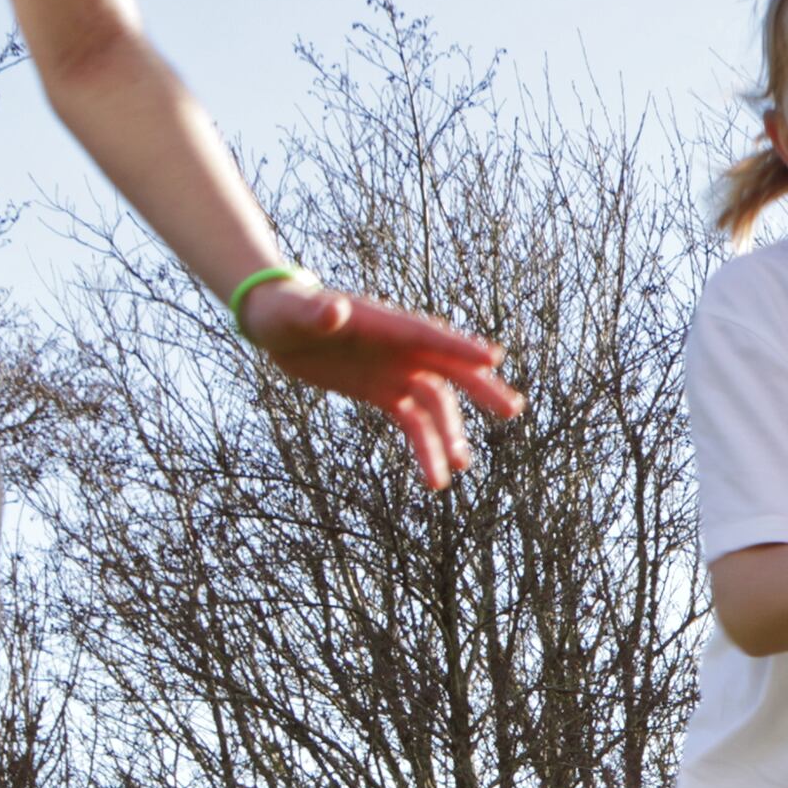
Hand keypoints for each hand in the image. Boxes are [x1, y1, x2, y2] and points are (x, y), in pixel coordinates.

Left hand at [240, 275, 524, 491]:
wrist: (276, 324)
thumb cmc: (284, 309)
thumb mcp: (293, 312)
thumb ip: (317, 313)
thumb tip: (334, 310)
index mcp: (385, 323)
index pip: (427, 335)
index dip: (458, 346)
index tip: (492, 358)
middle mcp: (399, 347)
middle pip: (449, 368)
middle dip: (480, 389)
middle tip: (512, 410)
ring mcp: (396, 371)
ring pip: (434, 405)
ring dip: (449, 434)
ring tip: (460, 466)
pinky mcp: (385, 393)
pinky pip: (413, 422)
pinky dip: (426, 448)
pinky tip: (436, 478)